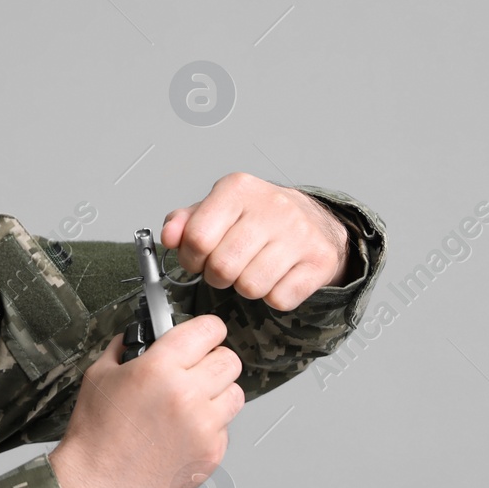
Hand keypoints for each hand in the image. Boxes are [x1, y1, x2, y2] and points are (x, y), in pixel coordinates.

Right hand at [48, 314, 243, 487]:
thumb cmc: (93, 437)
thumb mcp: (99, 375)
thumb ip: (127, 348)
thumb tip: (145, 333)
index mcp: (160, 368)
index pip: (209, 329)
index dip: (206, 330)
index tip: (203, 335)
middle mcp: (187, 395)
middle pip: (230, 360)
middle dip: (213, 361)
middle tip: (195, 370)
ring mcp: (204, 427)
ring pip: (235, 394)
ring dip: (218, 394)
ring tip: (191, 403)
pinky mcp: (211, 455)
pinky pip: (225, 429)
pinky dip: (210, 427)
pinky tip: (182, 433)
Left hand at [160, 173, 350, 311]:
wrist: (315, 221)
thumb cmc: (258, 218)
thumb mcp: (216, 210)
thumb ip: (185, 223)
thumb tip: (169, 236)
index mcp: (238, 189)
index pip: (197, 237)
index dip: (191, 258)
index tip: (199, 259)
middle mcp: (272, 206)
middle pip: (222, 267)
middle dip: (218, 277)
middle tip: (227, 268)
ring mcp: (300, 232)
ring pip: (251, 286)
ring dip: (245, 288)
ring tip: (252, 270)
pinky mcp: (319, 259)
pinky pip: (280, 299)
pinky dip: (274, 296)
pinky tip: (277, 277)